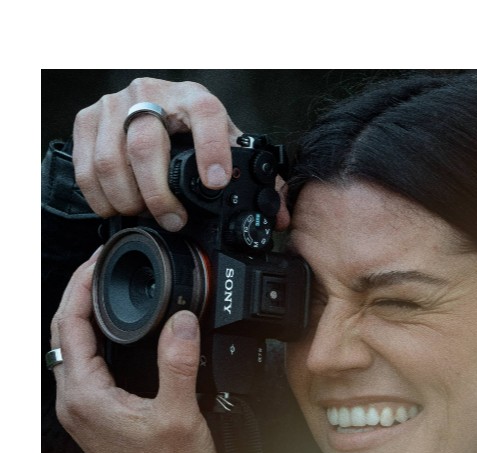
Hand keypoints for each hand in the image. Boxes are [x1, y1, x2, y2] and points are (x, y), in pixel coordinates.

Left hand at [50, 249, 217, 452]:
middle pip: (62, 333)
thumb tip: (181, 320)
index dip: (81, 287)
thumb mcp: (179, 413)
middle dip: (77, 294)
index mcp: (86, 396)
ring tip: (103, 289)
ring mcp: (81, 408)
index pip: (70, 326)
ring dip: (82, 314)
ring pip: (69, 348)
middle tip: (99, 267)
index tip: (98, 262)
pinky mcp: (93, 413)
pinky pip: (81, 363)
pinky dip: (91, 337)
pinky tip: (111, 330)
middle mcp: (74, 401)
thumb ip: (178, 362)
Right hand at [72, 77, 290, 231]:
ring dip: (128, 200)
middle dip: (159, 196)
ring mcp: (116, 105)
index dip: (210, 150)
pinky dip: (100, 197)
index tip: (214, 184)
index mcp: (195, 99)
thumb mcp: (226, 147)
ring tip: (144, 215)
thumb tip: (277, 218)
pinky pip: (86, 166)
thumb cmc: (194, 132)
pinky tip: (118, 207)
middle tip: (173, 220)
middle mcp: (153, 95)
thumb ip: (252, 179)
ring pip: (111, 160)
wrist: (156, 106)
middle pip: (146, 147)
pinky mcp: (89, 120)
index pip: (205, 115)